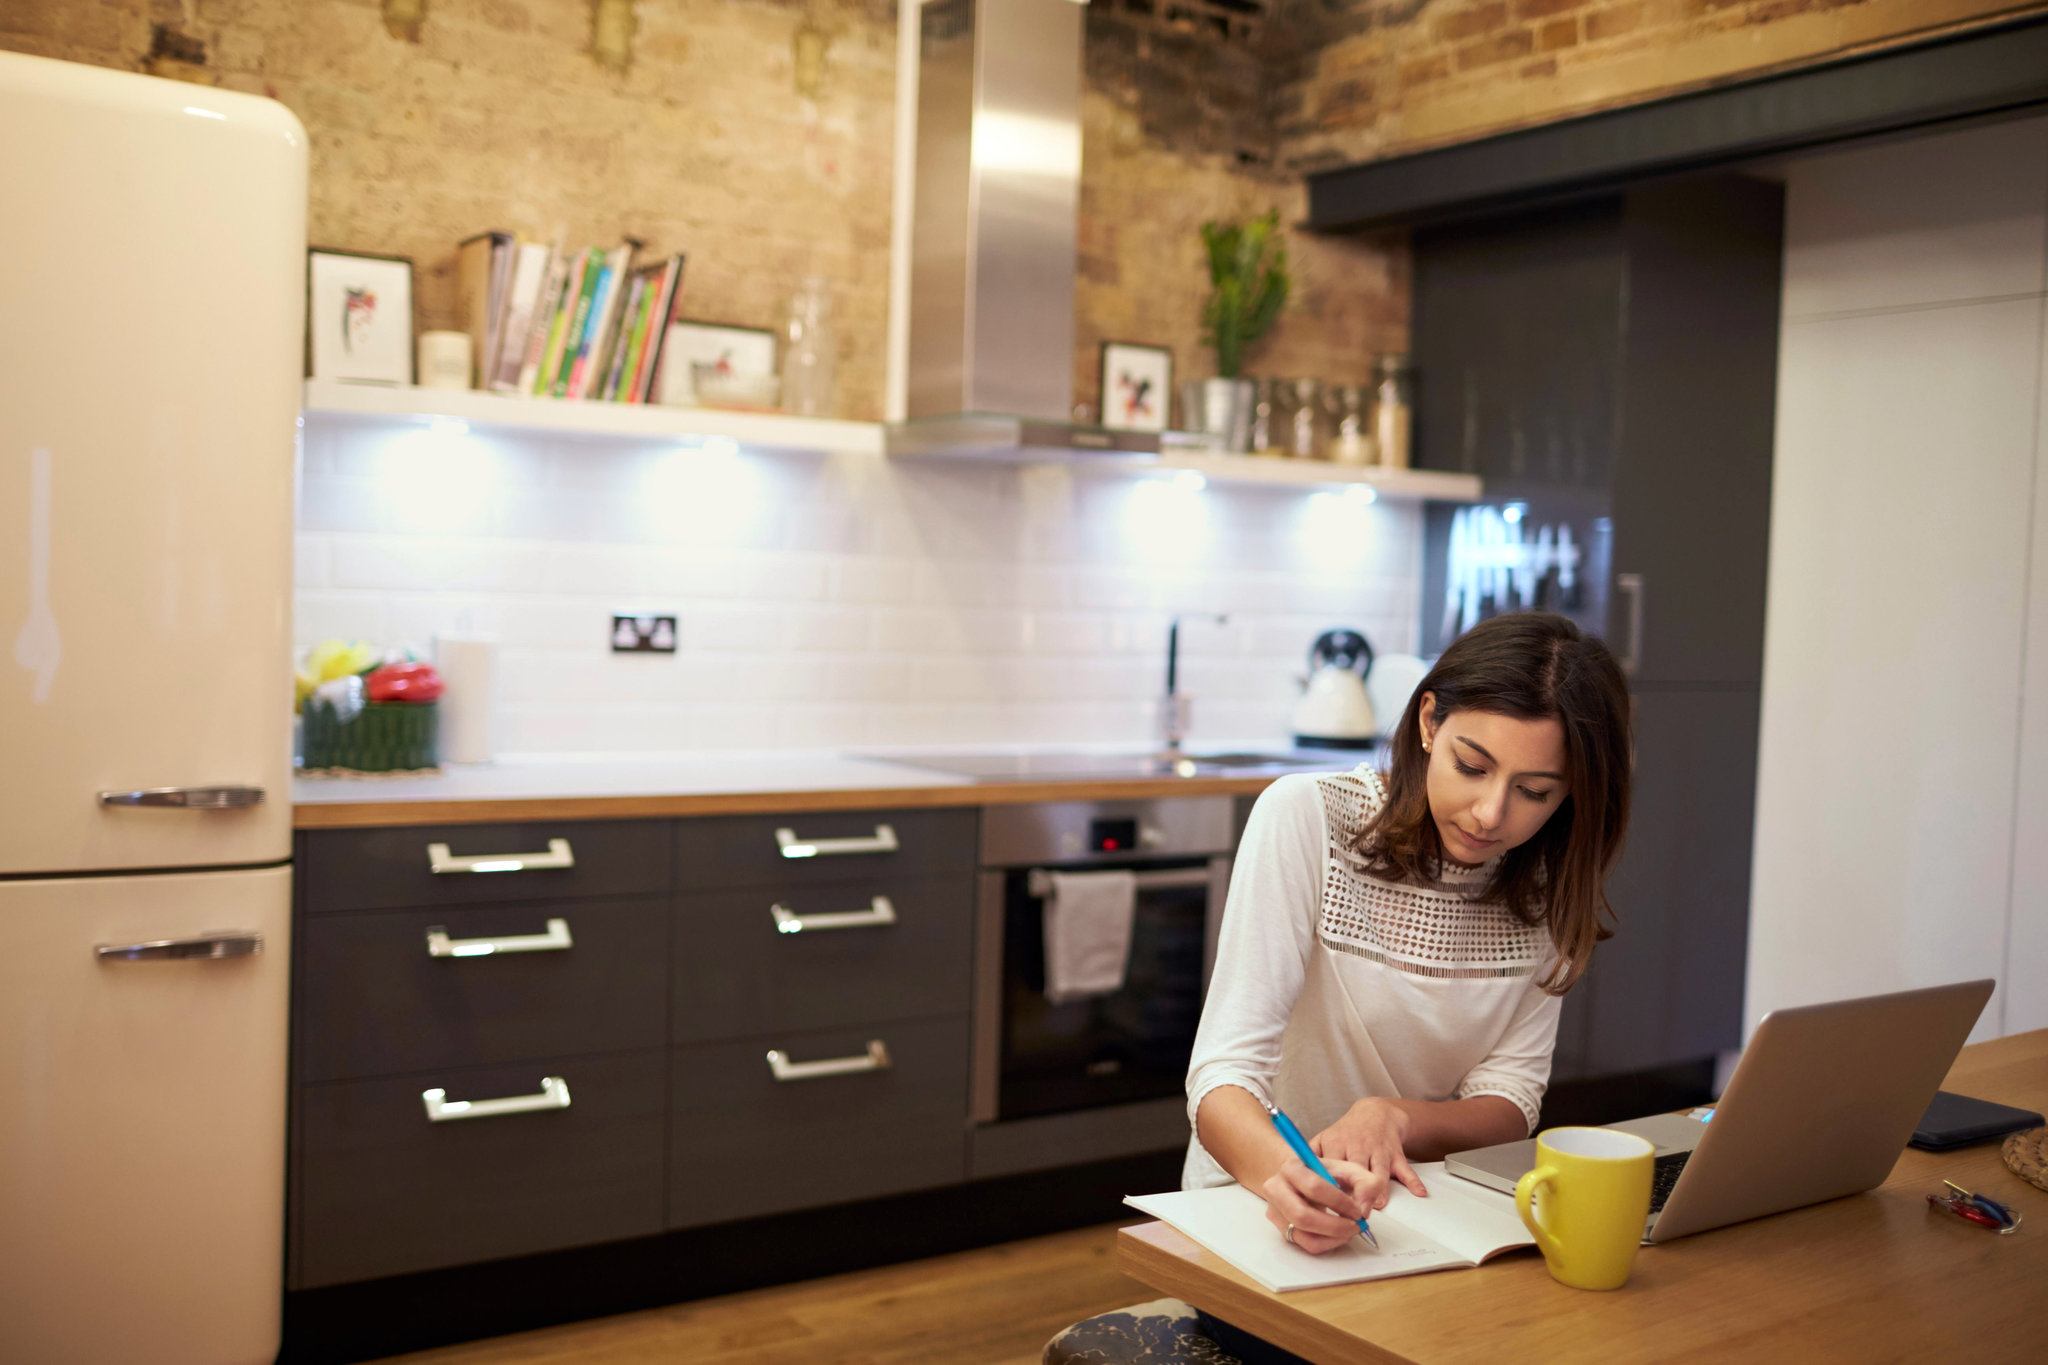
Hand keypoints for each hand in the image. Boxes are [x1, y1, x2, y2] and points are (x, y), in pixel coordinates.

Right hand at [1262, 1154, 1373, 1255]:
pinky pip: (1307, 1245)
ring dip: (1334, 1237)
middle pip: (1302, 1216)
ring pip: (1304, 1235)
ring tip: (1349, 1230)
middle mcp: (1277, 1189)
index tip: (1358, 1210)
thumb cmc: (1328, 1175)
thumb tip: (1363, 1209)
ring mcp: (1276, 1211)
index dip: (1340, 1202)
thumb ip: (1366, 1184)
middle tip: (1356, 1226)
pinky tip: (1339, 1234)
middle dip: (1336, 1226)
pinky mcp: (1282, 1229)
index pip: (1314, 1187)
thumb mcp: (1350, 1171)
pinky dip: (1329, 1243)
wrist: (1307, 1181)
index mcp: (1292, 1167)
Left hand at [1310, 1098, 1427, 1211]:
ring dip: (1378, 1189)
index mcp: (1337, 1143)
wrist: (1376, 1112)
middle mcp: (1358, 1146)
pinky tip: (1418, 1192)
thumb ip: (1310, 1157)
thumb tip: (1290, 1177)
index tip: (1326, 1204)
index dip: (1329, 1185)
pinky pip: (1406, 1168)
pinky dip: (1413, 1181)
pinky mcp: (1396, 1155)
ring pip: (1379, 1171)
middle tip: (1352, 1213)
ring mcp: (1378, 1150)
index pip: (1331, 1166)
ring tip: (1375, 1208)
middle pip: (1356, 1170)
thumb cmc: (1348, 1132)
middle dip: (1354, 1191)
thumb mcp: (1325, 1138)